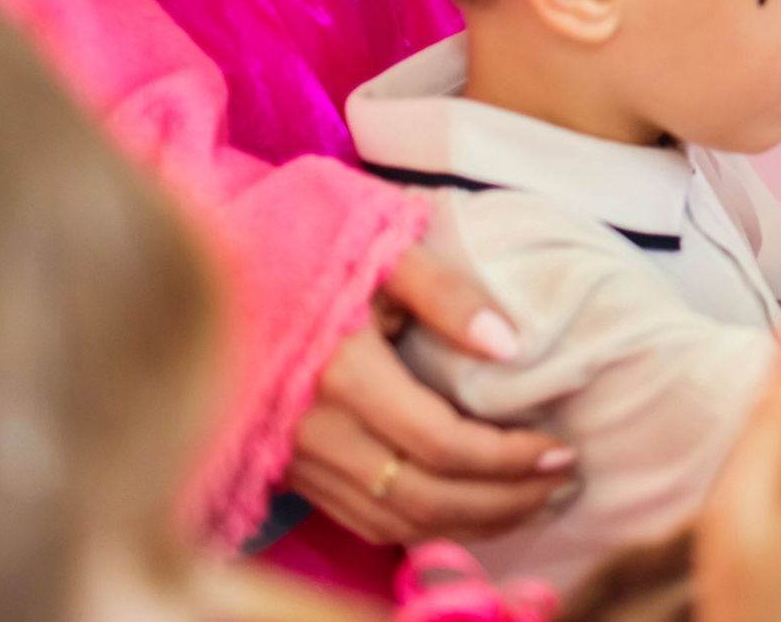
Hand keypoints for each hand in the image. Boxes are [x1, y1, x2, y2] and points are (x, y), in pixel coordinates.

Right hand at [284, 246, 572, 541]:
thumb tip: (510, 345)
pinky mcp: (292, 473)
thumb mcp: (385, 251)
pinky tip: (476, 514)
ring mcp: (298, 461)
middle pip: (423, 496)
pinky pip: (366, 522)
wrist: (217, 273)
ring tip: (536, 504)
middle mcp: (314, 432)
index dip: (507, 458)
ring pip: (395, 521)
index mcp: (341, 374)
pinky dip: (427, 530)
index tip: (561, 451)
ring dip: (473, 524)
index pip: (440, 442)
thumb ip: (448, 293)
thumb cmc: (316, 251)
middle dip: (503, 501)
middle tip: (563, 486)